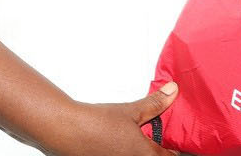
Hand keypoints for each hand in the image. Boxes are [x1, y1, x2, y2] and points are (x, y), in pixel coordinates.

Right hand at [58, 83, 178, 155]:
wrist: (67, 130)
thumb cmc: (98, 123)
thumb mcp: (131, 111)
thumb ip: (155, 103)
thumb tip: (172, 91)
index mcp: (145, 155)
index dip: (174, 150)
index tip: (174, 144)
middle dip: (156, 149)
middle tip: (155, 138)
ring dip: (139, 151)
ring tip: (134, 139)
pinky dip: (124, 152)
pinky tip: (118, 143)